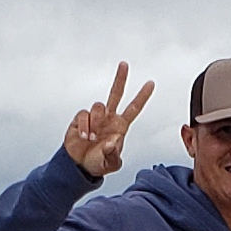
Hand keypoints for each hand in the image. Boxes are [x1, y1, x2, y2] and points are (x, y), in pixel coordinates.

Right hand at [63, 64, 154, 178]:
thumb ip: (113, 155)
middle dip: (120, 78)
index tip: (151, 84)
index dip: (142, 97)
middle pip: (116, 93)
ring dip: (96, 123)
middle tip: (124, 65)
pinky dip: (84, 125)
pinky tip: (84, 136)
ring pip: (98, 106)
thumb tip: (112, 142)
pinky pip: (84, 114)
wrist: (79, 165)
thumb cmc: (98, 163)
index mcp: (120, 127)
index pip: (134, 108)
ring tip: (92, 138)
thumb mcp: (110, 164)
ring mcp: (95, 118)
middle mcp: (108, 118)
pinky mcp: (80, 119)